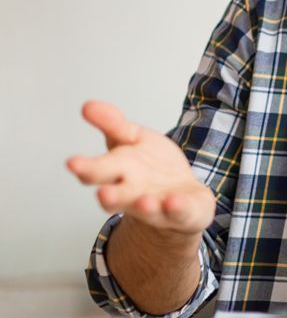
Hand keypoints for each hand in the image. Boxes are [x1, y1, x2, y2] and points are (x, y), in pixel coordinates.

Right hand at [66, 101, 215, 237]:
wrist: (180, 194)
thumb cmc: (149, 165)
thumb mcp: (131, 138)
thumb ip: (113, 124)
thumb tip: (88, 105)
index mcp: (116, 174)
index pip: (96, 172)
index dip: (86, 168)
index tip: (73, 163)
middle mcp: (132, 195)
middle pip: (117, 197)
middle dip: (110, 196)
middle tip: (103, 194)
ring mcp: (157, 206)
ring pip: (147, 209)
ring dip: (144, 206)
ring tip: (144, 202)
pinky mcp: (183, 211)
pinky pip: (181, 212)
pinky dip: (178, 208)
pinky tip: (174, 202)